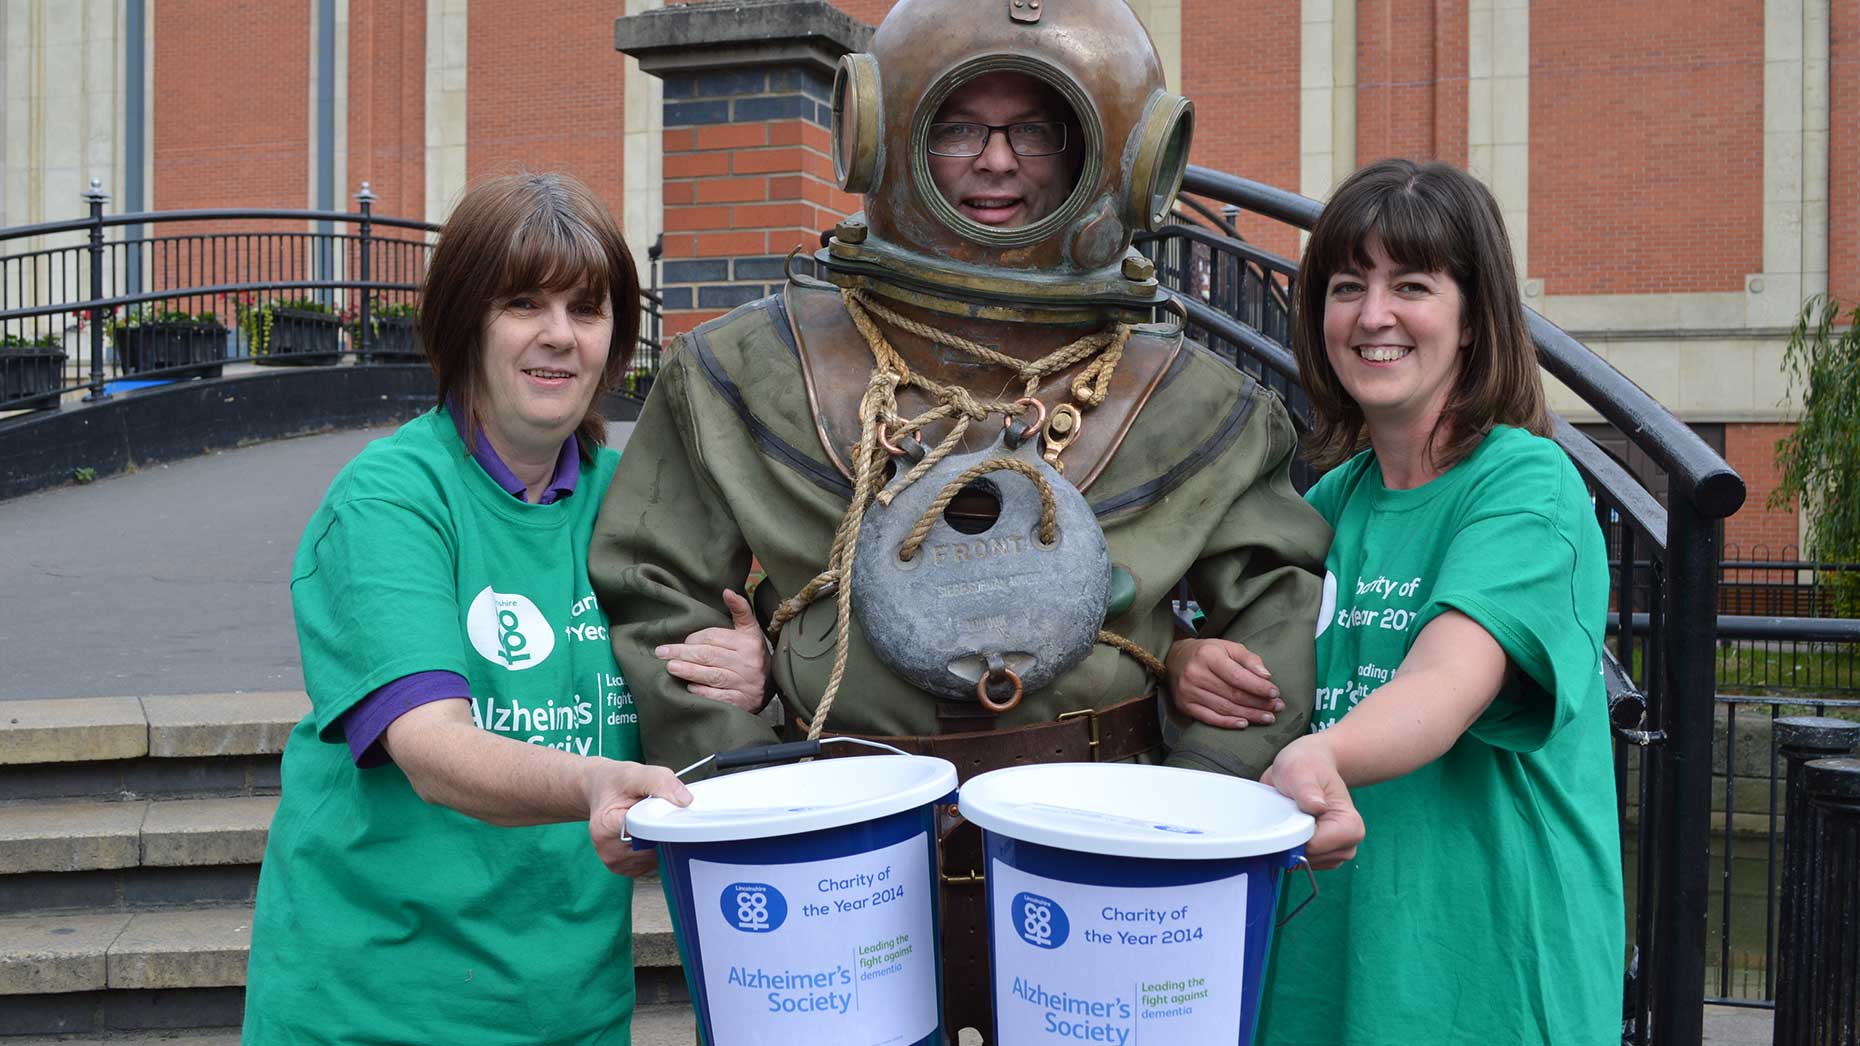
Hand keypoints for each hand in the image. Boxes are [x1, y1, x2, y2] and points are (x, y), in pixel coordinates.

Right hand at [584, 761, 692, 876]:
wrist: (602, 790)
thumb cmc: (615, 784)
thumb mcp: (635, 773)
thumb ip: (660, 782)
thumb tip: (684, 800)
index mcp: (606, 826)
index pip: (645, 832)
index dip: (663, 823)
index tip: (667, 812)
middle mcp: (607, 849)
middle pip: (653, 847)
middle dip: (664, 830)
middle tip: (656, 811)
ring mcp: (616, 862)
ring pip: (656, 857)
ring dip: (661, 839)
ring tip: (649, 821)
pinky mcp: (626, 869)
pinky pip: (653, 863)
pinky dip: (657, 848)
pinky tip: (648, 833)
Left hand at [656, 589, 769, 712]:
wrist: (770, 687)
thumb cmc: (753, 654)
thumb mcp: (750, 631)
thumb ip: (740, 610)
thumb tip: (727, 591)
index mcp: (749, 642)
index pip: (715, 637)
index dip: (694, 639)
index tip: (682, 642)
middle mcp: (748, 663)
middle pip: (710, 655)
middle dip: (683, 653)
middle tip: (662, 652)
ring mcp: (745, 684)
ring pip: (712, 675)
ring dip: (688, 671)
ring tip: (670, 667)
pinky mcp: (740, 702)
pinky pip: (716, 696)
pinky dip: (700, 691)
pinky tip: (688, 687)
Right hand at [1165, 638, 1283, 728]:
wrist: (1175, 659)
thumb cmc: (1208, 653)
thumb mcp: (1228, 647)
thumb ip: (1249, 659)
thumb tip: (1266, 676)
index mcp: (1208, 656)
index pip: (1237, 676)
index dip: (1258, 687)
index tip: (1275, 693)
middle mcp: (1195, 674)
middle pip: (1233, 694)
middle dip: (1259, 703)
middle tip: (1277, 707)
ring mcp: (1189, 692)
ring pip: (1225, 708)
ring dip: (1250, 715)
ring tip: (1268, 718)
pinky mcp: (1185, 706)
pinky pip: (1210, 718)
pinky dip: (1228, 723)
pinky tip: (1244, 724)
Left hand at [1262, 734, 1363, 869]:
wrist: (1307, 765)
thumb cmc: (1307, 766)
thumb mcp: (1301, 771)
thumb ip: (1307, 790)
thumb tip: (1316, 807)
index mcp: (1350, 824)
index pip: (1316, 847)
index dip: (1295, 834)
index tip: (1289, 813)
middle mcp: (1348, 842)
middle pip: (1310, 858)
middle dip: (1292, 840)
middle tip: (1289, 812)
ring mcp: (1336, 851)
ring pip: (1305, 864)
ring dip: (1290, 844)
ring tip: (1292, 816)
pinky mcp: (1322, 855)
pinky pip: (1301, 864)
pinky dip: (1290, 849)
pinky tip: (1291, 827)